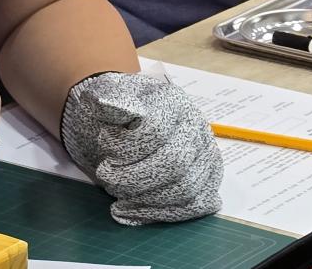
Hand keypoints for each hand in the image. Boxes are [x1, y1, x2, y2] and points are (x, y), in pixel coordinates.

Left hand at [61, 71, 222, 224]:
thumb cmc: (122, 112)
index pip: (155, 131)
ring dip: (146, 200)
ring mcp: (204, 152)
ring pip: (186, 189)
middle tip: (108, 177)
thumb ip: (109, 101)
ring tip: (119, 198)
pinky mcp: (207, 175)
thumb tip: (104, 103)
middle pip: (175, 163)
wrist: (134, 121)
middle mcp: (195, 126)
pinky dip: (163, 213)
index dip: (125, 148)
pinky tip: (135, 211)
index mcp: (173, 102)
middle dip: (133, 179)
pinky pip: (195, 204)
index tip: (104, 147)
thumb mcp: (109, 97)